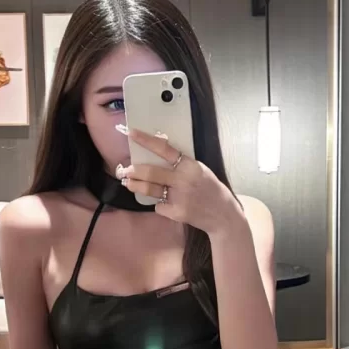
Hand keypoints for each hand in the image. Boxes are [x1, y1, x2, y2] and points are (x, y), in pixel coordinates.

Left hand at [117, 128, 241, 236]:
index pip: (165, 149)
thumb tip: (155, 156)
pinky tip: (164, 204)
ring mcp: (180, 197)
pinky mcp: (176, 212)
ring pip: (150, 190)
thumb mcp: (199, 170)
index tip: (131, 133)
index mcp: (191, 165)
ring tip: (129, 183)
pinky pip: (159, 206)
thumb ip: (180, 164)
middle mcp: (184, 180)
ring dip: (136, 186)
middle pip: (152, 172)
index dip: (146, 141)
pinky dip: (158, 204)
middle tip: (125, 170)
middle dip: (134, 171)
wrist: (223, 215)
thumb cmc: (210, 189)